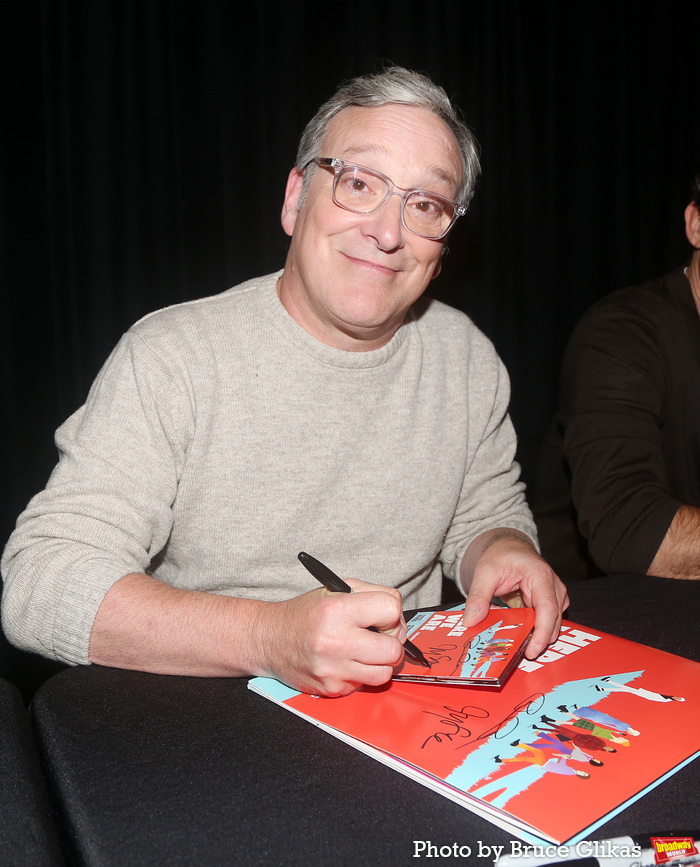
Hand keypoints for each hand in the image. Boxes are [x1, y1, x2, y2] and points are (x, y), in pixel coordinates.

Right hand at [256, 579, 406, 696]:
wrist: (270, 640)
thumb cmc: (305, 614)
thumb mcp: (335, 590)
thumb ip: (371, 594)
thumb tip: (398, 614)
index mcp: (337, 610)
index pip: (391, 610)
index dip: (391, 612)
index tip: (381, 615)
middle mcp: (336, 641)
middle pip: (394, 649)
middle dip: (392, 641)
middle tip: (378, 636)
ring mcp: (334, 669)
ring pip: (385, 673)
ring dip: (380, 662)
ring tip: (365, 650)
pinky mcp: (332, 689)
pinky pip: (365, 685)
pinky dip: (361, 673)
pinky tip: (347, 661)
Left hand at [460, 530, 568, 658]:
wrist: (507, 548)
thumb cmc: (500, 556)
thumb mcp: (484, 572)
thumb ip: (478, 597)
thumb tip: (470, 622)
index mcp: (540, 575)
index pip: (548, 608)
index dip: (542, 632)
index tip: (532, 651)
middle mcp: (553, 586)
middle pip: (553, 620)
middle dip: (538, 640)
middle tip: (518, 655)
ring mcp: (554, 596)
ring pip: (551, 624)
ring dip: (536, 637)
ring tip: (516, 647)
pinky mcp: (548, 604)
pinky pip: (544, 622)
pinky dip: (533, 631)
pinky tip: (519, 637)